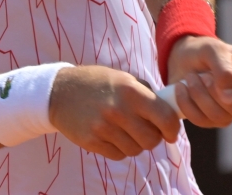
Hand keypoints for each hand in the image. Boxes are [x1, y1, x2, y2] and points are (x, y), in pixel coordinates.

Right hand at [49, 66, 180, 159]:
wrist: (59, 91)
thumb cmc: (97, 82)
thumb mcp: (123, 77)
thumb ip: (146, 92)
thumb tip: (169, 110)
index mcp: (131, 91)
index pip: (165, 118)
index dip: (173, 128)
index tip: (171, 131)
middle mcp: (118, 110)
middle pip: (152, 140)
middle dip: (153, 137)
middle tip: (146, 129)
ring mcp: (103, 128)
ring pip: (135, 150)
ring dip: (135, 143)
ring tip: (125, 129)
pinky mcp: (92, 141)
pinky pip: (118, 155)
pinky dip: (120, 149)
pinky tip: (112, 135)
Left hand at [167, 36, 231, 126]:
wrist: (182, 57)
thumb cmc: (204, 50)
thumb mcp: (214, 50)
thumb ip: (224, 69)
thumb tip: (230, 98)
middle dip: (217, 93)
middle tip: (204, 75)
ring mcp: (228, 111)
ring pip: (220, 118)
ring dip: (200, 97)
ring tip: (190, 77)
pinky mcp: (208, 119)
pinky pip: (201, 121)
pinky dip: (188, 104)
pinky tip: (181, 88)